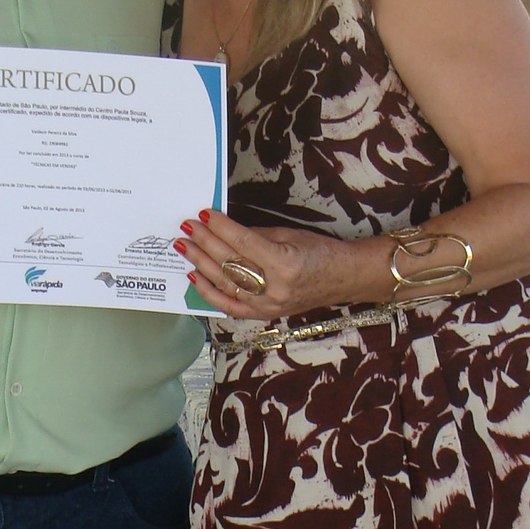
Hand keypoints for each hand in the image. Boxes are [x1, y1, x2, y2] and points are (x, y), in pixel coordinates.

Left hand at [175, 209, 386, 320]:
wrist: (344, 279)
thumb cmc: (321, 252)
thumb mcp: (289, 235)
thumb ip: (255, 235)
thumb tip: (224, 230)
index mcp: (284, 263)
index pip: (242, 243)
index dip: (220, 228)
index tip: (202, 215)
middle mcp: (274, 287)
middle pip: (230, 263)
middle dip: (205, 243)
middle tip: (186, 228)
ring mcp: (269, 305)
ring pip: (225, 284)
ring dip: (201, 264)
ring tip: (184, 247)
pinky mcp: (265, 314)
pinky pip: (231, 306)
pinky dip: (210, 293)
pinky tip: (195, 277)